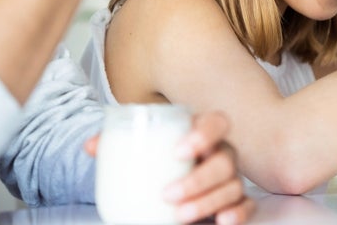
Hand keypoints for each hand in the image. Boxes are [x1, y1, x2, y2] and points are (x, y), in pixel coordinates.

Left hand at [85, 111, 254, 223]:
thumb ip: (117, 144)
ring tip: (180, 216)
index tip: (178, 151)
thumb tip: (90, 146)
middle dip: (198, 179)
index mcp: (202, 133)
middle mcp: (222, 154)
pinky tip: (222, 222)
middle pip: (225, 160)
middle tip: (167, 194)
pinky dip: (237, 214)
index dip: (203, 133)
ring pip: (233, 186)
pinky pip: (246, 207)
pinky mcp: (235, 203)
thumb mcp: (139, 150)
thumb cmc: (158, 162)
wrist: (169, 185)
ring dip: (207, 202)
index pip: (216, 122)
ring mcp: (231, 179)